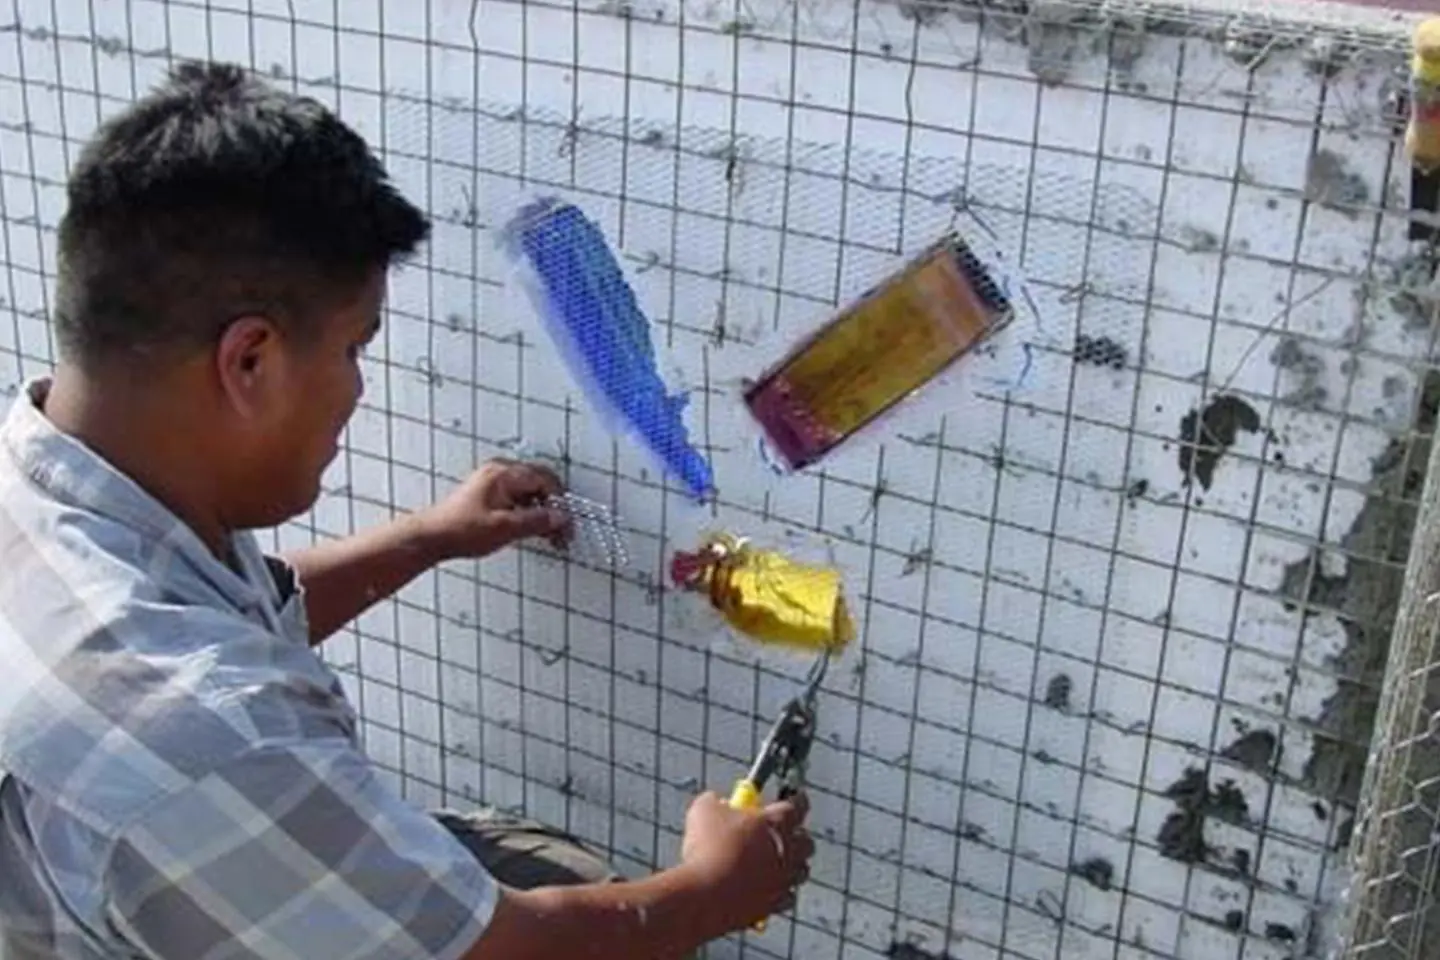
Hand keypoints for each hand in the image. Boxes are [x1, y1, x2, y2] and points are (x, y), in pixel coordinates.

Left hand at [417, 459, 570, 560]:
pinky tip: (531, 532)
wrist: (431, 538)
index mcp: (504, 474)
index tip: (565, 523)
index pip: (545, 480)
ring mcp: (494, 484)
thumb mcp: (505, 528)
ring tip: (548, 536)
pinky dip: (529, 514)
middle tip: (561, 531)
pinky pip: (518, 500)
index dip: (559, 502)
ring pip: (530, 493)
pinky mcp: (489, 496)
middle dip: (553, 508)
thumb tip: (560, 518)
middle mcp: (500, 473)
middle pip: (539, 484)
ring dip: (542, 514)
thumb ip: (537, 522)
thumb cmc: (460, 530)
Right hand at [679, 791, 813, 931]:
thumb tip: (716, 802)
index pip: (797, 805)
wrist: (706, 895)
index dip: (796, 798)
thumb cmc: (707, 848)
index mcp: (776, 822)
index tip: (794, 795)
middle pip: (806, 841)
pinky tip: (765, 888)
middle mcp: (787, 851)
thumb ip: (715, 802)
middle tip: (782, 831)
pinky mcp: (775, 905)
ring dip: (792, 865)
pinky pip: (787, 897)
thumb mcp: (704, 810)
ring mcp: (783, 880)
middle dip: (798, 835)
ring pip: (801, 871)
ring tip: (775, 861)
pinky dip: (780, 892)